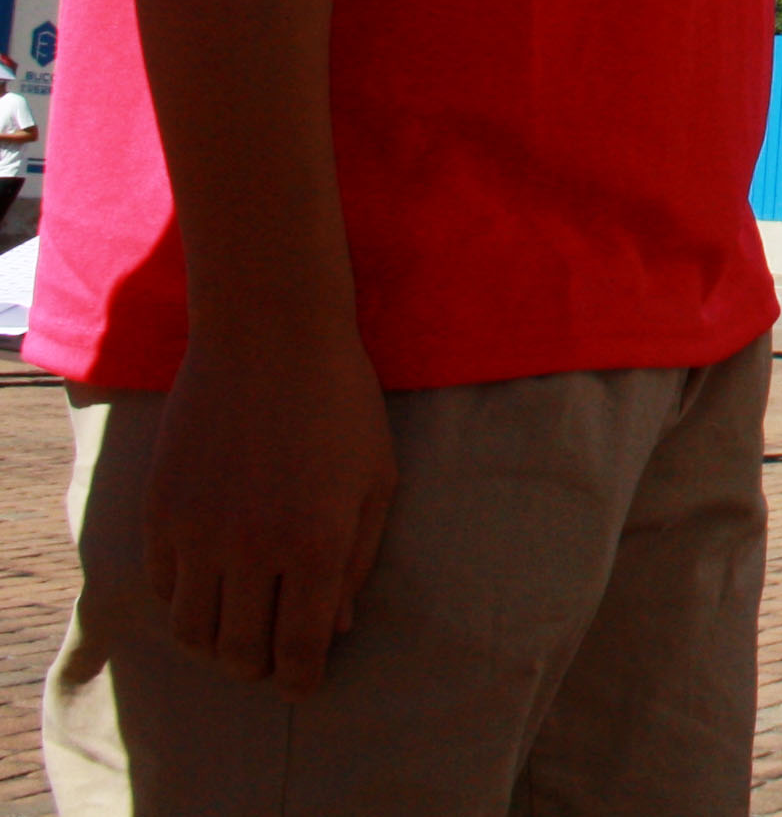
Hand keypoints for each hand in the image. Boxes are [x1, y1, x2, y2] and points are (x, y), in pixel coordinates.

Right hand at [145, 321, 397, 696]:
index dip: (301, 679)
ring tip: (237, 634)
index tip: (302, 685)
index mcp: (316, 544)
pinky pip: (164, 588)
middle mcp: (253, 550)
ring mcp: (200, 533)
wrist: (270, 338)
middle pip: (241, 651)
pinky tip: (209, 592)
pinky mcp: (161, 513)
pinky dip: (185, 604)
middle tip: (271, 663)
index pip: (300, 647)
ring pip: (193, 632)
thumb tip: (339, 626)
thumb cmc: (341, 404)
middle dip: (259, 669)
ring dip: (216, 646)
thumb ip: (358, 558)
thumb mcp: (376, 479)